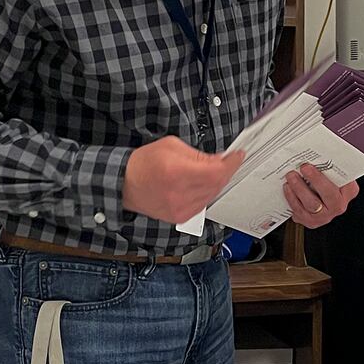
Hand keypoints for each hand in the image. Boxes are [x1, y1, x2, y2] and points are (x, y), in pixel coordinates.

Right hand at [123, 136, 244, 223]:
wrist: (125, 184)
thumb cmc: (144, 163)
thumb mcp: (172, 146)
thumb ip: (198, 154)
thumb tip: (219, 160)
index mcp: (177, 172)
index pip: (216, 171)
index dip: (232, 163)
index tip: (238, 155)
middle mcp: (180, 193)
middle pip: (217, 184)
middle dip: (225, 171)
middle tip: (226, 161)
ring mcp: (180, 208)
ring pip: (212, 195)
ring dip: (216, 182)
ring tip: (209, 172)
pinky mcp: (180, 216)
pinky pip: (203, 204)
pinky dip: (206, 193)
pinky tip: (200, 185)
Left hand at [284, 163, 358, 227]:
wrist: (321, 197)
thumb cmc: (329, 180)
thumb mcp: (335, 172)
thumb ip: (331, 166)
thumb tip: (316, 154)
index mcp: (349, 191)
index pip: (342, 184)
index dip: (323, 177)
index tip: (309, 167)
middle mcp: (338, 206)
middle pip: (327, 195)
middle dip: (313, 180)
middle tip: (302, 169)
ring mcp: (324, 216)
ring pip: (310, 205)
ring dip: (298, 189)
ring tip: (291, 177)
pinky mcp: (311, 222)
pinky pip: (299, 212)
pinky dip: (291, 199)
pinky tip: (288, 188)